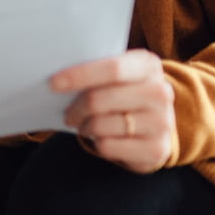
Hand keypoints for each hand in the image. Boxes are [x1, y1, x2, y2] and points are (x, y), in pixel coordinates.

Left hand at [51, 49, 175, 173]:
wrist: (157, 127)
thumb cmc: (126, 94)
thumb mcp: (122, 75)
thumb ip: (98, 70)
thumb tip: (58, 78)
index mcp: (149, 65)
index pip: (112, 68)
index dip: (80, 75)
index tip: (53, 83)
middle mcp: (160, 92)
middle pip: (100, 99)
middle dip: (76, 107)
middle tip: (67, 113)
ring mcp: (161, 122)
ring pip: (101, 125)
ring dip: (84, 126)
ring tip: (83, 125)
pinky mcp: (156, 149)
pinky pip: (108, 146)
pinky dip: (96, 143)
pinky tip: (100, 137)